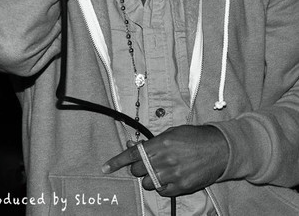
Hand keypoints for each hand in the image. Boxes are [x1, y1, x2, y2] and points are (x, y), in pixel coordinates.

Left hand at [102, 125, 228, 196]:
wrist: (219, 149)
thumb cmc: (194, 137)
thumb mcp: (171, 133)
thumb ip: (151, 142)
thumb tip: (132, 145)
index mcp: (160, 143)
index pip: (133, 154)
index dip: (117, 161)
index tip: (105, 168)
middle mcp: (165, 160)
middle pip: (137, 170)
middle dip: (138, 166)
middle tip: (146, 162)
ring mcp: (174, 175)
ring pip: (147, 182)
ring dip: (149, 177)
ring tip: (159, 169)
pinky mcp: (182, 186)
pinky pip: (161, 191)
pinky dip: (160, 186)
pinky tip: (167, 178)